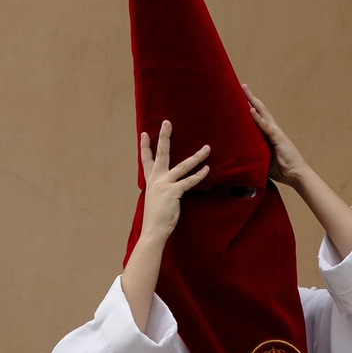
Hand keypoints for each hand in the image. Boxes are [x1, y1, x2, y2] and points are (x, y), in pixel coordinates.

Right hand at [137, 120, 209, 243]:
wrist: (153, 230)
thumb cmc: (157, 217)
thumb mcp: (156, 198)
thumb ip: (162, 189)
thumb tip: (170, 185)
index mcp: (151, 181)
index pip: (146, 160)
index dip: (145, 147)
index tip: (144, 134)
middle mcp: (156, 179)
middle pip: (161, 154)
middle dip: (164, 137)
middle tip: (167, 122)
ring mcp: (164, 184)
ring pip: (183, 165)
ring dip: (197, 156)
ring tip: (207, 148)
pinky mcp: (174, 191)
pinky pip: (189, 181)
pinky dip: (199, 175)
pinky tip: (207, 169)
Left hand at [242, 84, 307, 184]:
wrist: (296, 174)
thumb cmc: (280, 169)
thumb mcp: (263, 159)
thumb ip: (254, 153)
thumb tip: (240, 155)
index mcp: (268, 134)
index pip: (257, 117)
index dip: (249, 106)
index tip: (240, 97)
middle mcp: (272, 129)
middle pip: (259, 109)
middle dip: (250, 97)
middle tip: (242, 86)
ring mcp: (275, 132)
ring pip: (262, 113)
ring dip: (252, 101)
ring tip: (244, 90)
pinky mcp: (277, 137)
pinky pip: (265, 126)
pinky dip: (257, 118)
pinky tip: (250, 110)